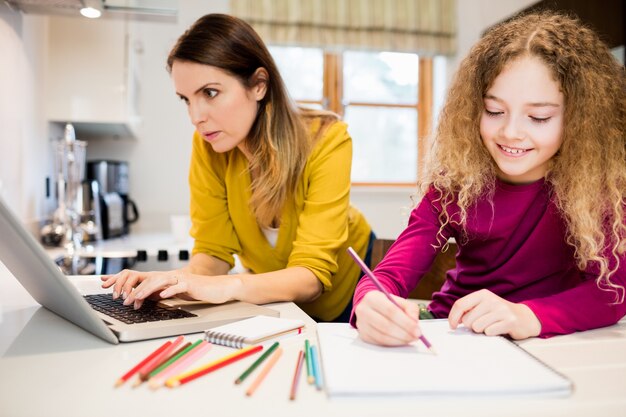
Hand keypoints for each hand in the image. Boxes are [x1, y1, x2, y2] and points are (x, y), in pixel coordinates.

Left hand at [100, 269, 241, 308]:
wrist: (217, 287)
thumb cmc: (196, 290)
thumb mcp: (173, 292)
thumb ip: (158, 293)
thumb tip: (141, 298)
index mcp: (163, 278)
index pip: (139, 276)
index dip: (122, 279)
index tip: (106, 283)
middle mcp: (169, 276)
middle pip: (145, 278)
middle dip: (130, 287)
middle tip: (119, 298)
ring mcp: (179, 278)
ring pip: (158, 281)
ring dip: (145, 290)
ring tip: (135, 298)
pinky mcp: (190, 284)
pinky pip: (178, 286)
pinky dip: (169, 290)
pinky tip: (162, 296)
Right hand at [354, 290, 421, 345]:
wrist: (372, 307)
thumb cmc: (387, 304)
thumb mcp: (400, 301)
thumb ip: (411, 309)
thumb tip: (414, 323)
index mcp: (372, 297)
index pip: (390, 311)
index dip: (405, 322)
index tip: (418, 330)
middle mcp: (363, 310)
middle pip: (385, 325)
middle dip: (404, 333)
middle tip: (416, 337)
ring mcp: (361, 324)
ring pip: (382, 336)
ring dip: (399, 340)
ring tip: (410, 339)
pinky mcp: (363, 335)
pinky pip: (379, 342)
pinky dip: (392, 343)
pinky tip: (401, 340)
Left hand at [448, 289, 540, 339]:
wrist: (524, 317)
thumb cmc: (499, 313)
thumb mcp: (483, 306)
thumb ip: (469, 310)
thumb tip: (453, 321)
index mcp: (482, 294)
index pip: (460, 304)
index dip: (453, 317)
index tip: (453, 326)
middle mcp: (491, 300)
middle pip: (467, 319)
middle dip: (471, 326)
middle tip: (481, 324)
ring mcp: (501, 310)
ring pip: (477, 327)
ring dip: (482, 330)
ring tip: (491, 325)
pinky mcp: (510, 321)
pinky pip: (489, 332)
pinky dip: (491, 333)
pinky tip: (498, 329)